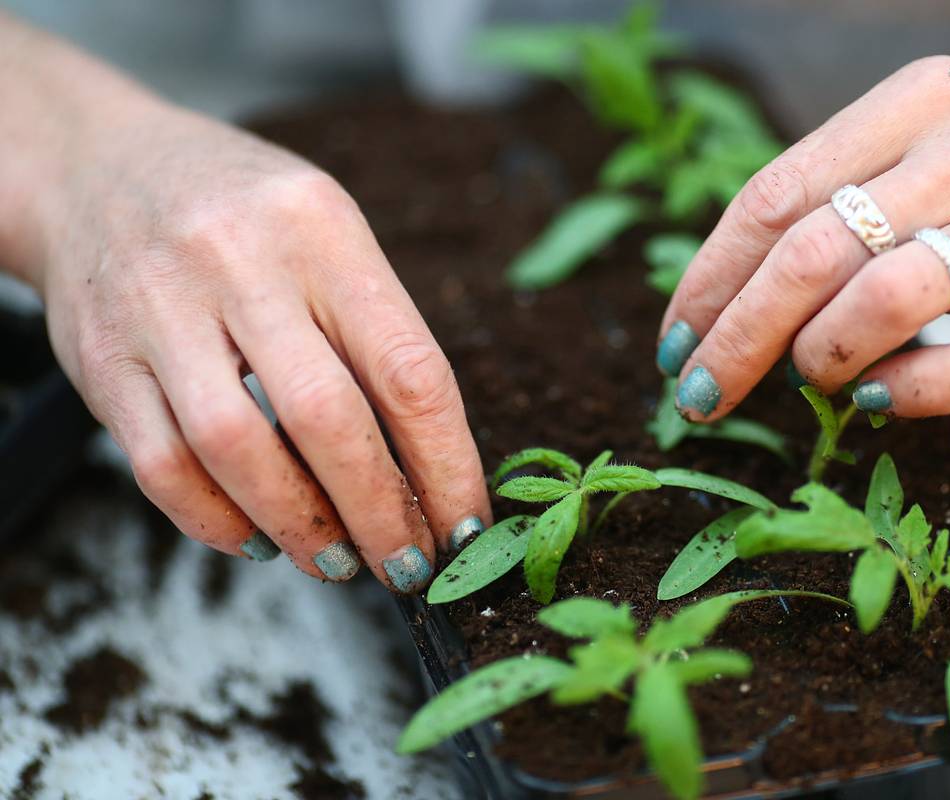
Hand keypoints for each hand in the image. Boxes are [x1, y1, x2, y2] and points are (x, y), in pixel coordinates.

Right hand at [31, 100, 489, 590]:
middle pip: (326, 418)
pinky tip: (258, 539)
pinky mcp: (100, 359)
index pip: (407, 370)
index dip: (448, 467)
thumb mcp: (330, 236)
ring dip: (301, 528)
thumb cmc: (246, 218)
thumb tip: (430, 472)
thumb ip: (377, 334)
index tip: (466, 528)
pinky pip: (161, 467)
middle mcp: (240, 261)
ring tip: (339, 562)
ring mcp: (159, 309)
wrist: (102, 169)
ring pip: (236, 450)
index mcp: (323, 231)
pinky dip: (217, 522)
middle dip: (380, 513)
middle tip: (408, 565)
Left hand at [656, 57, 949, 418]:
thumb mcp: (941, 129)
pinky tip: (882, 398)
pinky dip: (909, 394)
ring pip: (880, 304)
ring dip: (819, 359)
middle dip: (735, 336)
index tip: (675, 335)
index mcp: (919, 101)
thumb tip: (741, 289)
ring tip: (814, 377)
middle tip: (696, 391)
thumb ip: (848, 187)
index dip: (710, 277)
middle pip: (809, 255)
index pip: (776, 195)